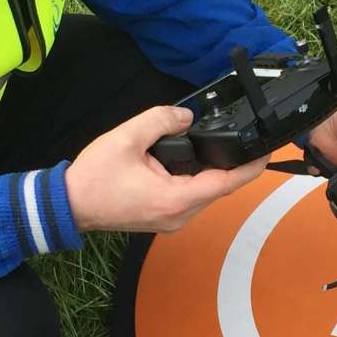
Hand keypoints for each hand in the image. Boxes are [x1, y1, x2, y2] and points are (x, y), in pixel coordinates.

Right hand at [67, 105, 267, 233]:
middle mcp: (179, 215)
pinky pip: (189, 196)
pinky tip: (184, 159)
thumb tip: (186, 116)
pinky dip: (192, 177)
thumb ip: (161, 120)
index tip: (267, 151)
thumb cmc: (94, 178)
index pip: (227, 183)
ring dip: (208, 169)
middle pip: (218, 188)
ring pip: (204, 192)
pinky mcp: (163, 217)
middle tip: (237, 137)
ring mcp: (171, 220)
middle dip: (228, 162)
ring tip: (206, 144)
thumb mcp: (127, 137)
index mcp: (175, 199)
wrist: (69, 205)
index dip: (251, 167)